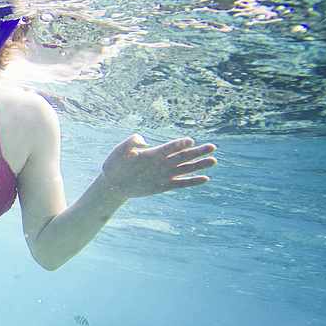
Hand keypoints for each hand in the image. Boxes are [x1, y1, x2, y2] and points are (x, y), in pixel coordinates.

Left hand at [101, 134, 216, 198]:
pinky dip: (192, 182)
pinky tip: (205, 179)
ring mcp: (164, 174)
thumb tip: (141, 139)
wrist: (112, 183)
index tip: (190, 141)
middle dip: (198, 152)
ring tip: (213, 160)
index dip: (179, 144)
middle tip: (213, 147)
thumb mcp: (119, 151)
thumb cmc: (115, 164)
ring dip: (200, 165)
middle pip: (183, 156)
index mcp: (153, 153)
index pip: (170, 147)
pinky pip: (181, 183)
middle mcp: (162, 162)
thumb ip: (129, 143)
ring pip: (185, 169)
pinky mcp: (164, 186)